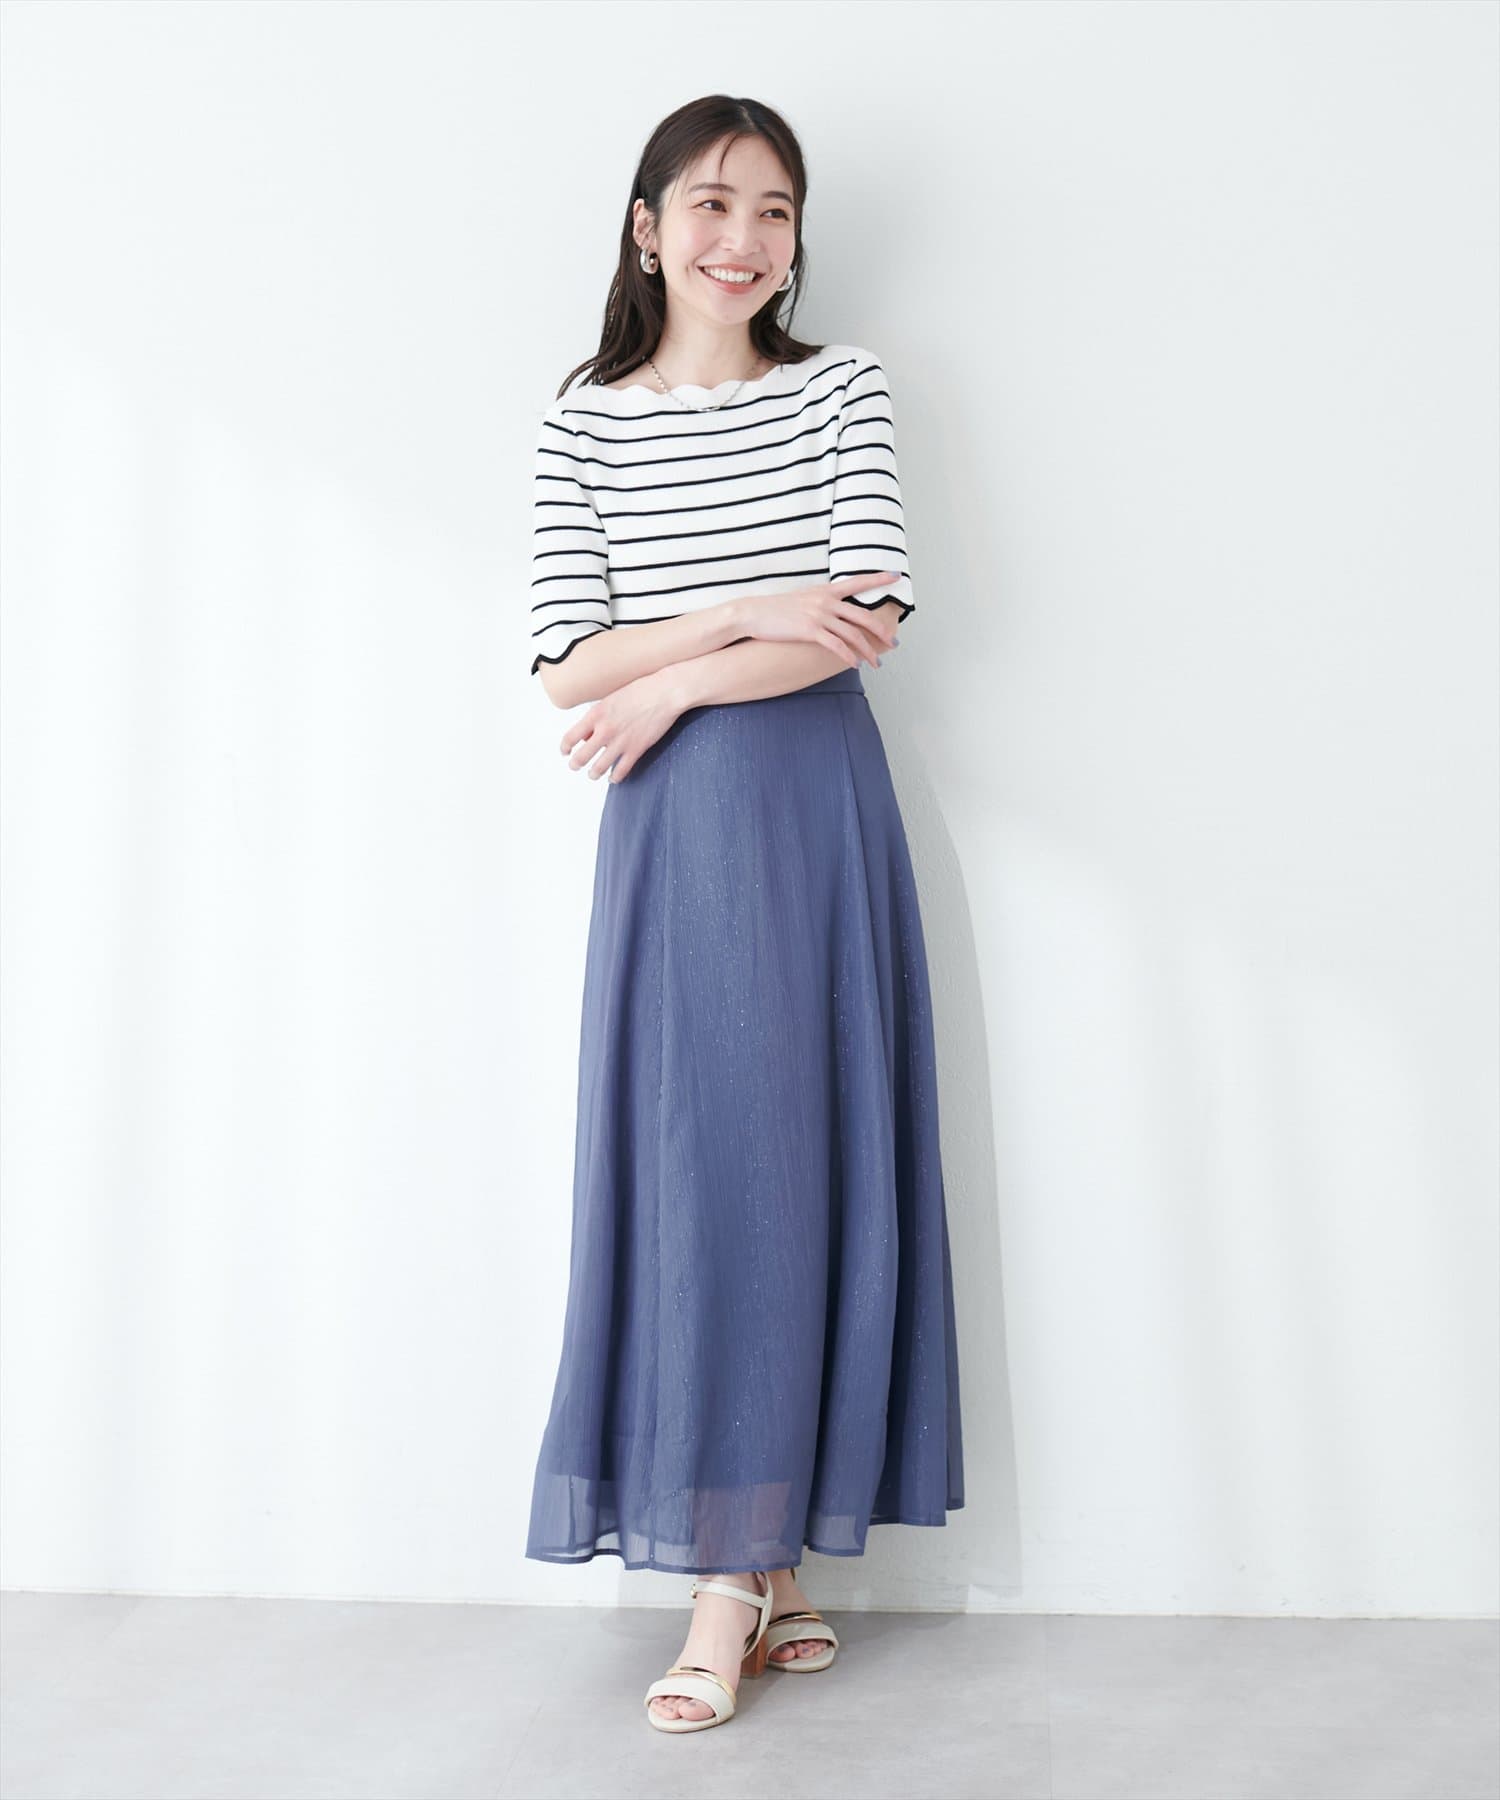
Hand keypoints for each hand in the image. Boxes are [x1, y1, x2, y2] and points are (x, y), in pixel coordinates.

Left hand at [559, 668, 681, 784]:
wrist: (665, 693)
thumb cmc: (640, 690)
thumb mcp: (610, 699)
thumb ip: (597, 717)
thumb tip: (587, 735)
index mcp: (596, 715)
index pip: (570, 737)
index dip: (565, 748)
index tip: (565, 752)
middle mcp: (605, 730)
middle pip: (581, 757)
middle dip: (575, 765)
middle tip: (575, 766)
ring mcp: (620, 742)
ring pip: (598, 768)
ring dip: (593, 774)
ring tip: (593, 774)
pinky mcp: (636, 749)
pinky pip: (621, 771)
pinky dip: (614, 778)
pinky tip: (613, 778)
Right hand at [736, 574, 902, 668]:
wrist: (753, 613)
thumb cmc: (776, 608)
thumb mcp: (803, 598)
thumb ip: (822, 601)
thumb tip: (835, 610)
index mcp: (826, 590)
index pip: (858, 582)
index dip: (878, 578)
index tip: (896, 576)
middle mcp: (826, 601)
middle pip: (863, 615)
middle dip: (882, 631)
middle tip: (894, 643)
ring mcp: (819, 616)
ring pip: (853, 634)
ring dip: (868, 651)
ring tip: (876, 663)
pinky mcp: (810, 631)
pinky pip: (836, 645)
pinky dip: (848, 657)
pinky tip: (855, 664)